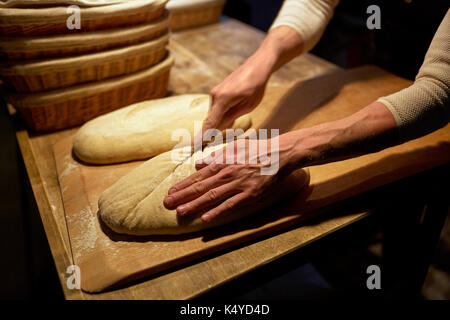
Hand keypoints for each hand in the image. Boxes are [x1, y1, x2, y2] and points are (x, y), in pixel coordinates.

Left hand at [164, 134, 299, 221]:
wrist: (280, 153)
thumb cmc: (257, 149)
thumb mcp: (234, 147)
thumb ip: (216, 156)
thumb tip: (199, 164)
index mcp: (222, 162)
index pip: (198, 176)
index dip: (182, 185)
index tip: (170, 192)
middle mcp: (226, 174)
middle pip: (200, 187)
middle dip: (182, 196)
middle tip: (167, 204)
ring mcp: (237, 184)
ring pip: (212, 196)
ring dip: (194, 204)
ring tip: (180, 212)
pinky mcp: (249, 194)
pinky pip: (231, 205)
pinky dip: (217, 212)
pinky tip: (205, 219)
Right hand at [194, 52, 273, 149]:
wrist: (257, 66)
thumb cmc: (256, 86)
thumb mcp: (248, 106)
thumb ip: (231, 117)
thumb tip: (218, 129)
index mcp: (223, 99)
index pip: (210, 123)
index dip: (201, 137)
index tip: (193, 148)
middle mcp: (214, 95)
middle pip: (211, 120)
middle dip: (217, 129)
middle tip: (230, 128)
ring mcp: (214, 92)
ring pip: (214, 114)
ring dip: (223, 120)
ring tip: (241, 107)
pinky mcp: (216, 91)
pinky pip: (216, 108)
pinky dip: (223, 113)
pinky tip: (236, 107)